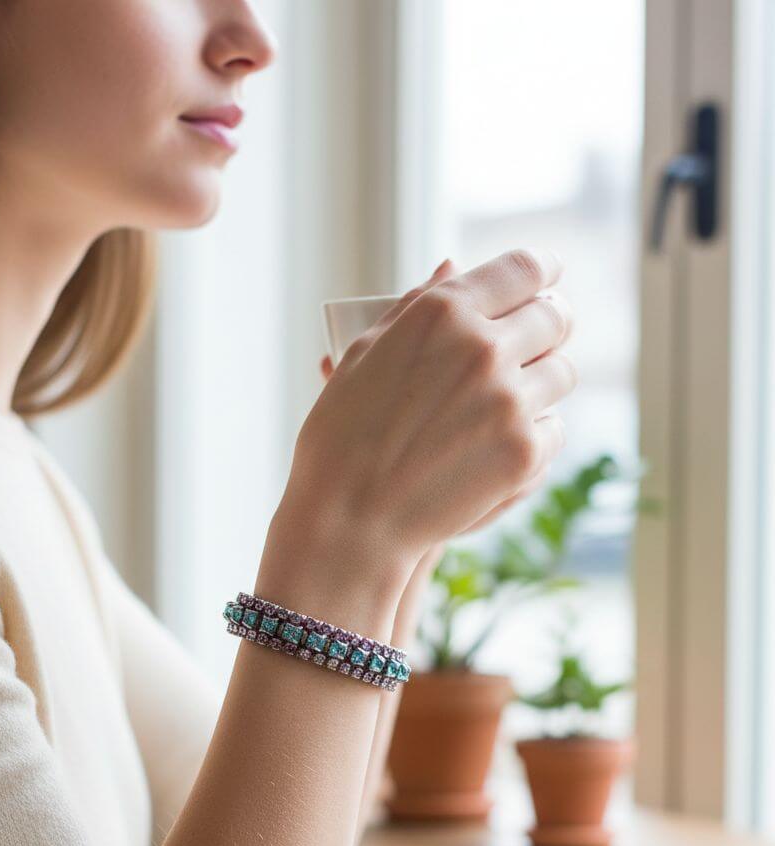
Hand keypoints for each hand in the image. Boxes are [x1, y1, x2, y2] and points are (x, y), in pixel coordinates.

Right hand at [284, 248, 575, 579]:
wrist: (350, 519)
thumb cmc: (343, 438)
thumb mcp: (364, 356)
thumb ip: (415, 309)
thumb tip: (454, 266)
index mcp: (443, 312)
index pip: (525, 268)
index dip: (542, 271)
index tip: (545, 280)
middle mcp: (484, 348)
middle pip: (554, 318)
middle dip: (547, 326)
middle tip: (534, 341)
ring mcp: (509, 402)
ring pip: (562, 373)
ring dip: (542, 382)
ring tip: (509, 401)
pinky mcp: (525, 453)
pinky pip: (555, 428)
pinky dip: (534, 435)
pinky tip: (499, 446)